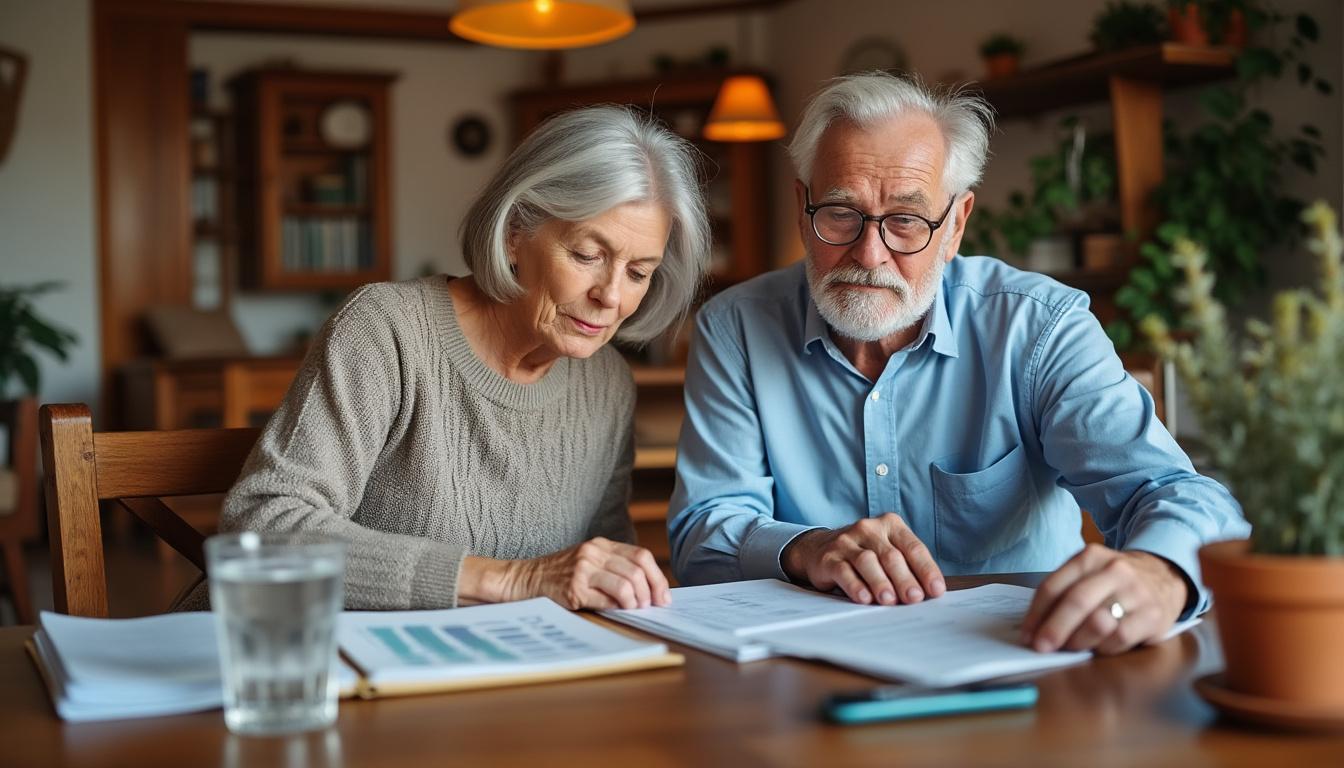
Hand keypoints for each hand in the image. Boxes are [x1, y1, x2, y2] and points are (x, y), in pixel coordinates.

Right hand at [501, 537, 669, 610]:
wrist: (525, 578)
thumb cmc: (561, 575)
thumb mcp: (588, 561)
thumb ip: (615, 569)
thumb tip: (650, 590)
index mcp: (601, 544)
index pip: (641, 556)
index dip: (658, 577)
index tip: (663, 596)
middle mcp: (593, 553)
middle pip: (637, 571)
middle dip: (650, 593)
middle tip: (651, 607)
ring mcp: (582, 569)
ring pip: (625, 585)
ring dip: (635, 602)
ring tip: (632, 610)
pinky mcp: (573, 589)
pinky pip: (606, 600)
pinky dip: (616, 608)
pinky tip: (616, 611)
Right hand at [781, 513, 945, 605]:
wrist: (818, 549)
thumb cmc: (864, 554)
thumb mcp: (886, 552)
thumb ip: (906, 567)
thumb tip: (928, 593)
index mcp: (890, 525)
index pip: (913, 547)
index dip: (926, 569)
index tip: (936, 590)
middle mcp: (869, 529)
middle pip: (891, 555)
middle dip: (905, 579)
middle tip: (914, 598)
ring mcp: (847, 542)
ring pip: (867, 561)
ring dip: (880, 582)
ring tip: (890, 600)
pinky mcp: (829, 557)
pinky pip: (843, 571)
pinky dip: (855, 586)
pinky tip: (864, 598)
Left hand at [1019, 544, 1188, 655]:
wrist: (1164, 576)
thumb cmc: (1115, 582)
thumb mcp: (1089, 575)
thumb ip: (1063, 594)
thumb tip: (1034, 629)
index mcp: (1090, 557)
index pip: (1054, 586)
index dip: (1036, 614)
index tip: (1027, 635)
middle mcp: (1114, 570)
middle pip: (1076, 602)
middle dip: (1054, 629)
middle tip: (1041, 648)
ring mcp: (1136, 592)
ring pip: (1098, 621)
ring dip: (1078, 640)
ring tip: (1070, 647)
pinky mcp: (1153, 615)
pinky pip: (1119, 637)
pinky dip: (1103, 647)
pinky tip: (1099, 647)